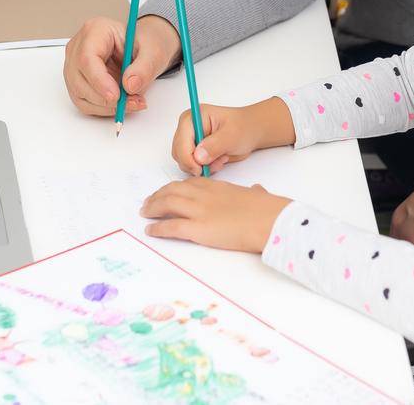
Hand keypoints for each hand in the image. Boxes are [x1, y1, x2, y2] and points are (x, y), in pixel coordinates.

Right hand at [63, 14, 179, 116]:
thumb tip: (130, 85)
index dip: (99, 81)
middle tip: (132, 101)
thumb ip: (144, 67)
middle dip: (106, 98)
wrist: (143, 49)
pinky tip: (122, 103)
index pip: (87, 58)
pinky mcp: (78, 83)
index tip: (116, 96)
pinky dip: (104, 109)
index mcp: (95, 31)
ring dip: (107, 106)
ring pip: (81, 94)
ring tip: (133, 101)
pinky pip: (85, 103)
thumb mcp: (154, 51)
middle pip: (79, 79)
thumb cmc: (144, 44)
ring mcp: (75, 66)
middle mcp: (79, 47)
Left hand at [141, 177, 290, 251]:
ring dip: (153, 208)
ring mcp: (199, 211)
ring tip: (145, 212)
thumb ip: (253, 193)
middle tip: (149, 201)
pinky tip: (150, 230)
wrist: (269, 220)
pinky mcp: (198, 228)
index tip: (168, 191)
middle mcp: (204, 195)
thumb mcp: (258, 195)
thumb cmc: (267, 210)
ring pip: (167, 204)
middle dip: (158, 195)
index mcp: (218, 187)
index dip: (175, 187)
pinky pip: (171, 226)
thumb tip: (257, 191)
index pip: (190, 183)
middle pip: (173, 190)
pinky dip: (157, 228)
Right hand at [172, 98, 294, 175]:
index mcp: (192, 118)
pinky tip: (218, 161)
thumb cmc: (243, 127)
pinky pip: (192, 166)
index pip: (180, 142)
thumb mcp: (232, 135)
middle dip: (196, 163)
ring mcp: (190, 140)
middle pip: (179, 153)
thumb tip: (198, 157)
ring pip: (184, 162)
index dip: (188, 158)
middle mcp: (187, 128)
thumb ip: (214, 145)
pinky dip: (205, 168)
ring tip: (220, 160)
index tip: (200, 168)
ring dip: (202, 166)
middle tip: (217, 163)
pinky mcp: (194, 151)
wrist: (251, 131)